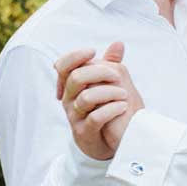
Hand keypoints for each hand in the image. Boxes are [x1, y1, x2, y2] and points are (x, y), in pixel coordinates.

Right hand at [55, 42, 143, 160]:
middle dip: (100, 72)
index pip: (62, 66)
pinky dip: (112, 109)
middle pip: (76, 79)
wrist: (106, 142)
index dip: (75, 56)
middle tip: (117, 75)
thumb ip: (111, 65)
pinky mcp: (84, 132)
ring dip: (109, 92)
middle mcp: (69, 100)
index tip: (93, 52)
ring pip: (86, 98)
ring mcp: (75, 117)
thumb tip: (118, 43)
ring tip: (124, 94)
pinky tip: (123, 106)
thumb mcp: (107, 85)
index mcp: (71, 86)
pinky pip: (95, 117)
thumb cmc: (106, 109)